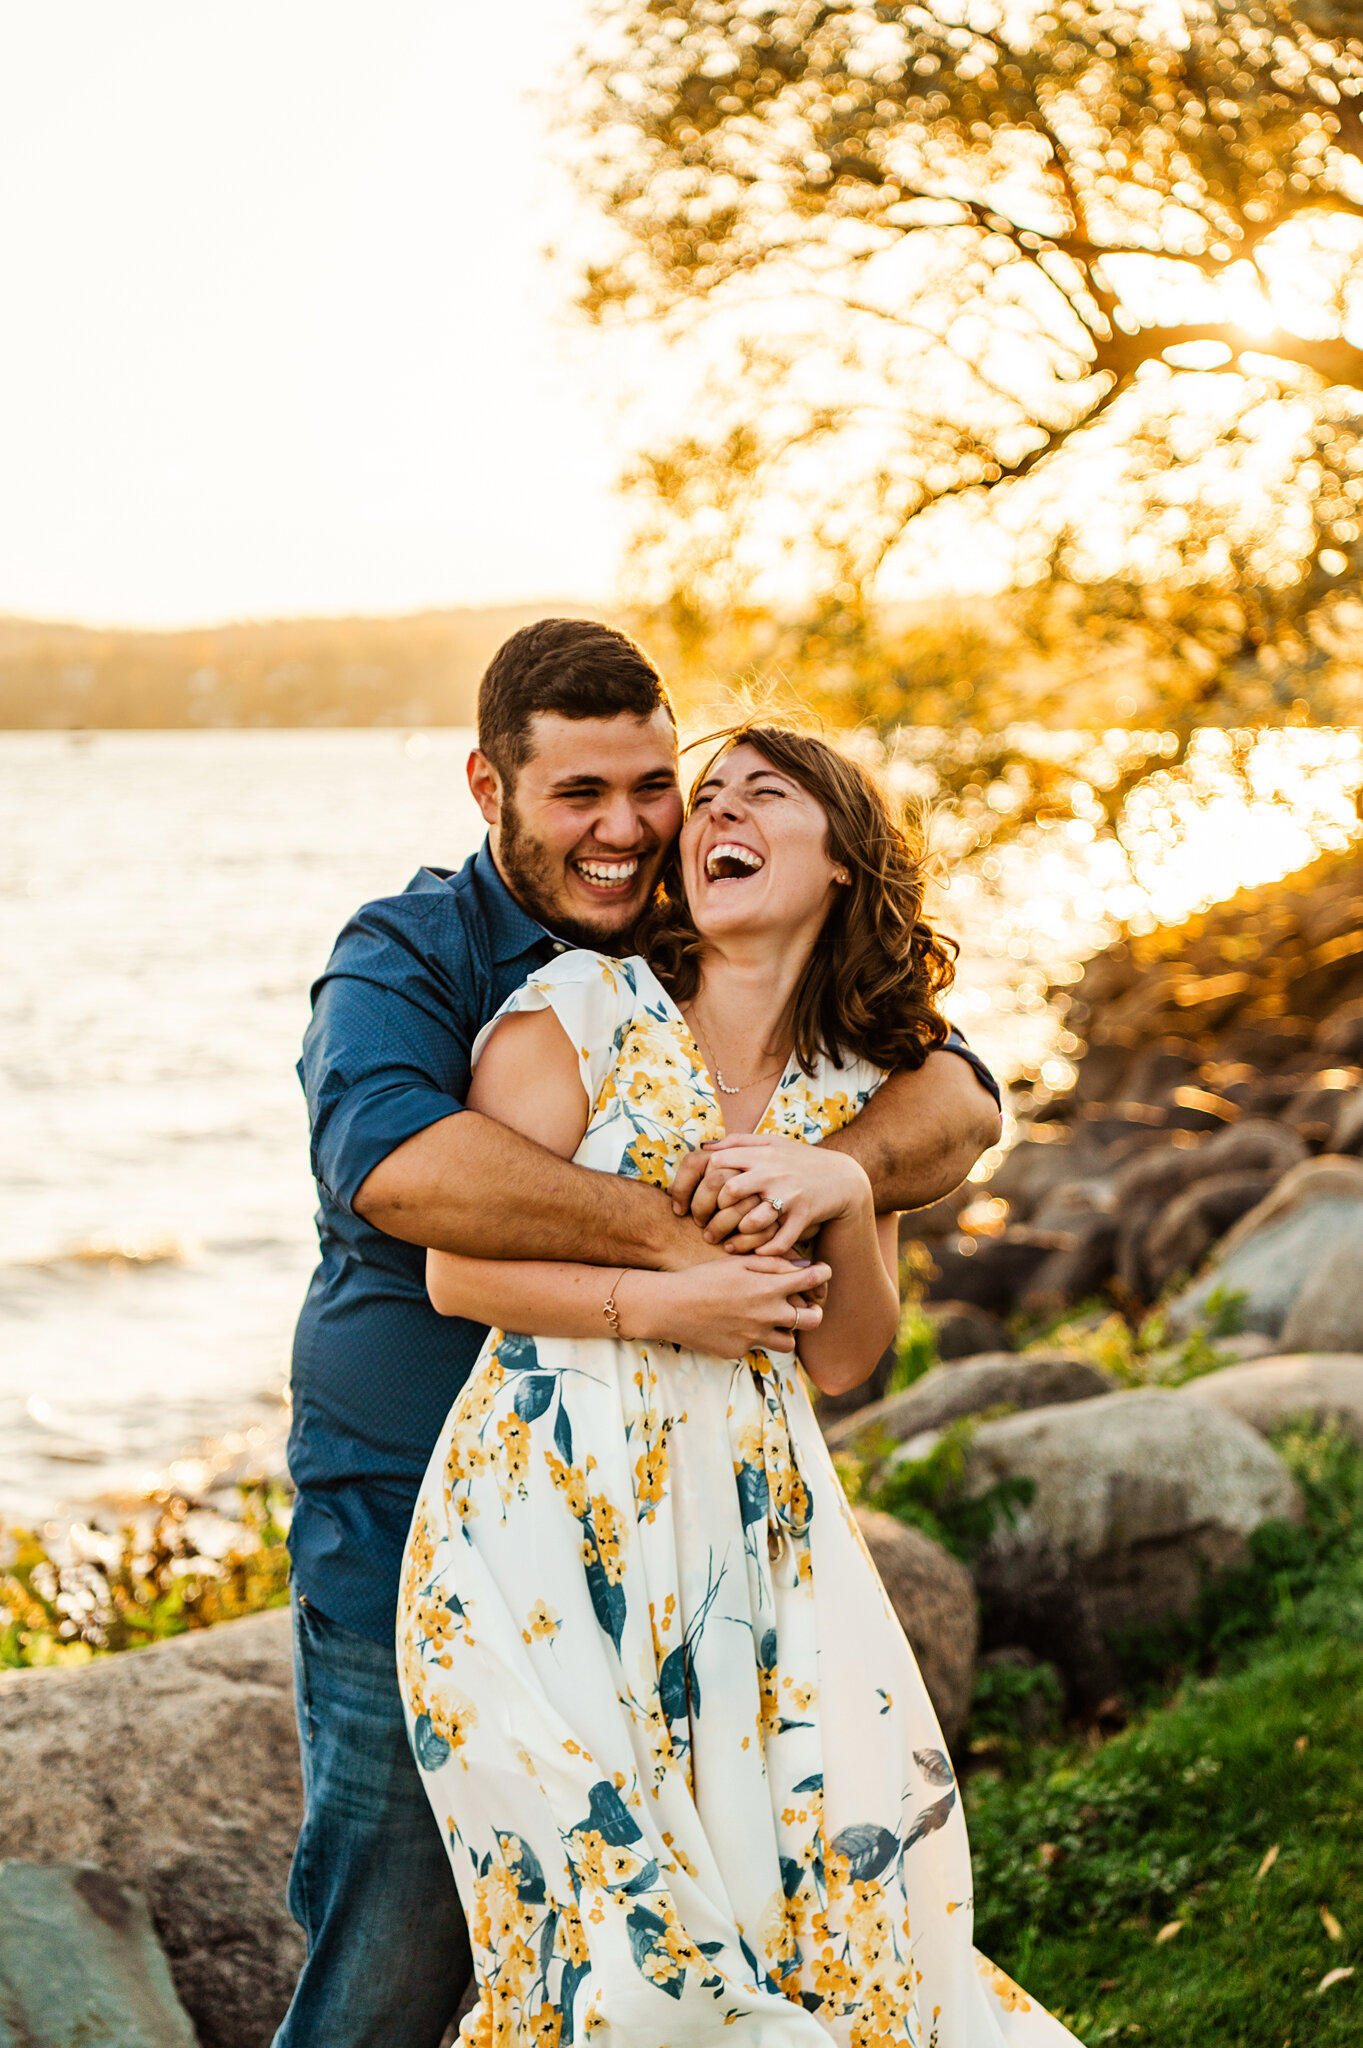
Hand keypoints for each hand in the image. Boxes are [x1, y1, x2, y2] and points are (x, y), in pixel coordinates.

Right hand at [624, 1255, 831, 1357]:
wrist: (671, 1306)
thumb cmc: (703, 1277)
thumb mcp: (737, 1262)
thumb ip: (772, 1264)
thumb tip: (801, 1267)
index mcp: (769, 1288)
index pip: (812, 1281)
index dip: (822, 1274)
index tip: (821, 1272)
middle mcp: (768, 1316)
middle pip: (812, 1320)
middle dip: (814, 1311)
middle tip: (806, 1306)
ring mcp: (754, 1337)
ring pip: (789, 1343)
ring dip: (786, 1331)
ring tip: (773, 1320)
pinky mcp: (739, 1351)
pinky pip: (756, 1347)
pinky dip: (753, 1337)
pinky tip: (736, 1325)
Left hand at [672, 1133, 872, 1258]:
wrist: (843, 1178)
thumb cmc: (801, 1161)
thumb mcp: (772, 1143)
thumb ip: (739, 1142)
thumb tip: (705, 1147)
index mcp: (760, 1154)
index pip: (717, 1163)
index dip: (699, 1184)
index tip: (694, 1203)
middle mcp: (773, 1172)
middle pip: (729, 1191)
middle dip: (714, 1214)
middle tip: (705, 1228)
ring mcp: (789, 1194)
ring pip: (752, 1220)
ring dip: (737, 1235)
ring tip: (727, 1244)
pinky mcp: (804, 1215)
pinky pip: (779, 1240)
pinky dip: (765, 1251)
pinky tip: (756, 1253)